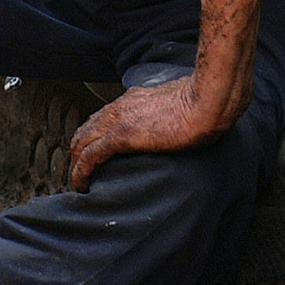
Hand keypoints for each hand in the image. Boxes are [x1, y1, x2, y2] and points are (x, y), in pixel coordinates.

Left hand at [67, 79, 224, 190]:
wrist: (207, 102)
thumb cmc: (204, 103)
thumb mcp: (181, 103)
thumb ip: (170, 110)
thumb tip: (179, 119)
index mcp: (134, 99)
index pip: (103, 118)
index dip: (94, 138)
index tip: (94, 155)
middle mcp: (121, 107)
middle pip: (85, 130)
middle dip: (79, 153)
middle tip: (84, 174)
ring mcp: (119, 120)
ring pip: (81, 143)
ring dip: (77, 164)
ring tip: (81, 183)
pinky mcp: (121, 136)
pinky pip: (90, 157)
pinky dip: (81, 172)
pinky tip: (82, 185)